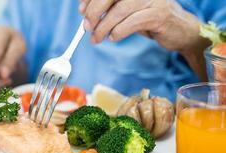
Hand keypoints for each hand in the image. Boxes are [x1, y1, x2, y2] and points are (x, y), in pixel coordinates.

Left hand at [79, 0, 209, 79]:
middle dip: (94, 12)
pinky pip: (133, 22)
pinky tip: (113, 38)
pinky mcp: (159, 15)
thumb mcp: (129, 11)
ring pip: (120, 10)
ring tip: (96, 38)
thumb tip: (87, 13)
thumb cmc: (151, 19)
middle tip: (87, 27)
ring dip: (104, 26)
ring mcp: (153, 0)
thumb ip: (112, 9)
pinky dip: (119, 31)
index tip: (81, 11)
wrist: (180, 30)